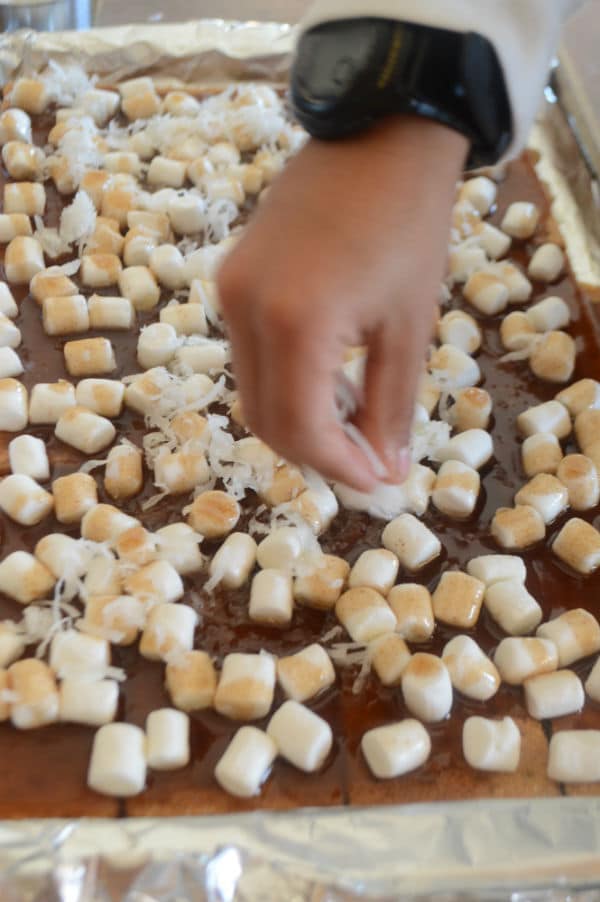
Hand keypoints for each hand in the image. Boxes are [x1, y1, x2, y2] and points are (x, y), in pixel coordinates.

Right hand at [218, 115, 467, 491]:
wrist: (380, 136)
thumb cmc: (409, 227)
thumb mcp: (410, 328)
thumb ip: (391, 408)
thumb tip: (386, 470)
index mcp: (296, 323)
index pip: (301, 428)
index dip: (338, 466)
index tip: (376, 482)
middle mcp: (245, 310)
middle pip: (264, 418)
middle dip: (314, 451)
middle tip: (364, 459)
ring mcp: (230, 291)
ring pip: (252, 390)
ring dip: (299, 418)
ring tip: (354, 415)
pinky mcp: (231, 277)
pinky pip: (248, 353)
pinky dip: (285, 381)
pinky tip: (328, 376)